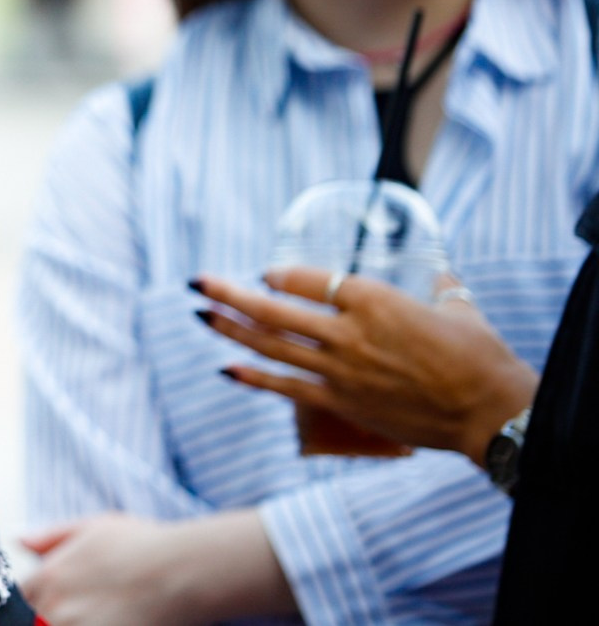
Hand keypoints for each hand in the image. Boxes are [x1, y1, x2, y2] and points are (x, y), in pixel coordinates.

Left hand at [21, 514, 206, 625]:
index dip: (47, 591)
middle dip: (66, 609)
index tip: (71, 589)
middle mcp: (57, 608)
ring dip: (84, 620)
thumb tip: (20, 541)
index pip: (26, 594)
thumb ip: (50, 537)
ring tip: (115, 609)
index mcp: (49, 578)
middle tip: (99, 598)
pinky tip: (124, 618)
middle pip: (46, 616)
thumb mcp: (92, 527)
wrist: (183, 574)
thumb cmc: (142, 546)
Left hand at [194, 267, 537, 463]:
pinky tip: (226, 369)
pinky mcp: (342, 403)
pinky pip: (287, 387)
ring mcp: (340, 370)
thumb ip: (443, 290)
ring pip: (271, 346)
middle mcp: (347, 331)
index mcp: (372, 298)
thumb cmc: (480, 357)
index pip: (308, 280)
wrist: (489, 412)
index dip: (280, 276)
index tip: (265, 275)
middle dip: (228, 293)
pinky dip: (254, 377)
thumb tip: (444, 278)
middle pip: (273, 310)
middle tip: (197, 281)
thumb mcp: (460, 311)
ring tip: (200, 315)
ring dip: (230, 330)